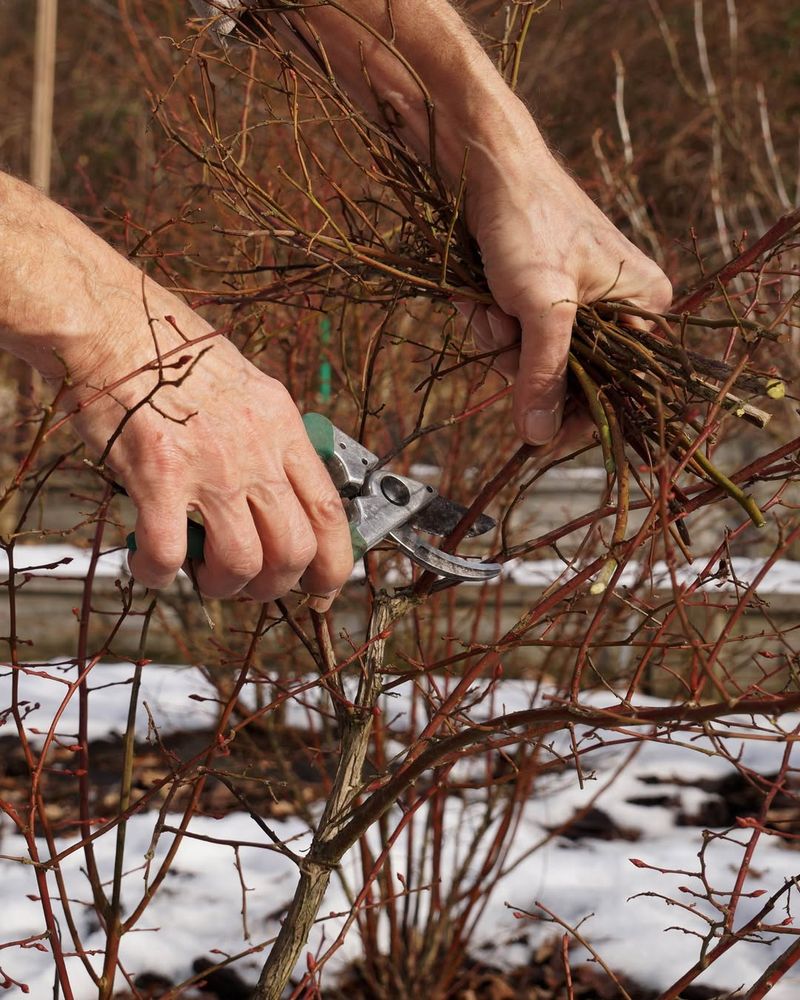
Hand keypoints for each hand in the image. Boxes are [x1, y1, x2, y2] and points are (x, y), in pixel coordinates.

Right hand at [67, 295, 352, 608]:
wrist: (113, 323)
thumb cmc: (172, 353)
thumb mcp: (248, 387)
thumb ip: (270, 438)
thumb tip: (281, 489)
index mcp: (282, 427)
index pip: (330, 510)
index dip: (334, 562)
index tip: (323, 585)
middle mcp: (255, 448)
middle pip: (294, 548)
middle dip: (276, 585)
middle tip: (251, 584)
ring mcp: (209, 465)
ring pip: (241, 561)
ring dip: (223, 585)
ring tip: (203, 574)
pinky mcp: (157, 476)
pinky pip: (168, 553)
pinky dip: (160, 574)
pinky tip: (152, 565)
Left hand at [461, 140, 672, 444]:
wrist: (482, 164)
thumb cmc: (528, 222)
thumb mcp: (543, 305)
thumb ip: (544, 373)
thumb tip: (538, 436)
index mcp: (644, 304)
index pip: (620, 386)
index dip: (578, 415)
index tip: (540, 436)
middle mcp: (617, 306)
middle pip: (570, 376)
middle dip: (526, 360)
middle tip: (505, 326)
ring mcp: (574, 300)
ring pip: (533, 358)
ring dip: (500, 339)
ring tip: (490, 299)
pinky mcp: (537, 293)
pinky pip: (513, 334)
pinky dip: (489, 320)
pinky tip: (480, 293)